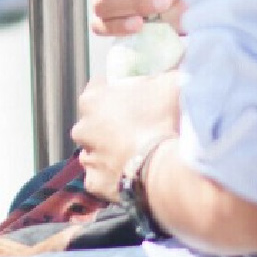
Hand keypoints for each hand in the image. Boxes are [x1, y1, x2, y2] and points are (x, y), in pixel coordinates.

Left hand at [71, 71, 181, 200]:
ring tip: (138, 154)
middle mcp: (82, 129)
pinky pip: (102, 178)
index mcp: (93, 100)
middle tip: (139, 127)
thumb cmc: (165, 121)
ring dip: (110, 152)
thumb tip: (174, 72)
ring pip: (95, 152)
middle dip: (110, 124)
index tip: (133, 95)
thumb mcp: (173, 84)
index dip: (116, 90)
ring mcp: (88, 158)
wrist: (165, 169)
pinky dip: (113, 178)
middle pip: (94, 122)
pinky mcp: (96, 184)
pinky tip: (131, 175)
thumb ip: (166, 75)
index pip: (98, 87)